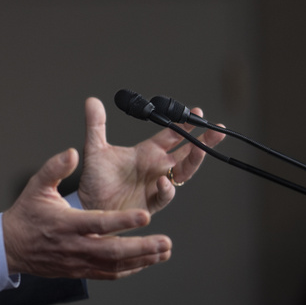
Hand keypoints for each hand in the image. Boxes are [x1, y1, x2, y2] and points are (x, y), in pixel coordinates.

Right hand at [2, 148, 171, 279]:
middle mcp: (74, 245)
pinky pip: (108, 274)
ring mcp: (78, 261)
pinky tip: (145, 263)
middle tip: (164, 241)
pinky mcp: (80, 271)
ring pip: (114, 265)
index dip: (123, 220)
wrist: (10, 246)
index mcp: (66, 223)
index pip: (98, 222)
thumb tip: (72, 153)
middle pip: (112, 251)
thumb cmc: (26, 214)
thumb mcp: (36, 186)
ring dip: (142, 260)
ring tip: (163, 252)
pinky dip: (129, 269)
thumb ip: (55, 168)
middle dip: (141, 247)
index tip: (144, 215)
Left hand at [77, 96, 225, 213]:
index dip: (183, 124)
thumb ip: (95, 125)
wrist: (88, 204)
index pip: (172, 135)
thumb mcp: (95, 148)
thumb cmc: (95, 179)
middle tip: (217, 129)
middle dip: (203, 142)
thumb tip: (92, 100)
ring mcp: (156, 185)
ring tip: (201, 149)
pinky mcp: (150, 203)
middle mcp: (156, 167)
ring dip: (194, 161)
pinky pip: (164, 195)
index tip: (196, 111)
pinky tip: (163, 180)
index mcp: (147, 152)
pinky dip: (166, 189)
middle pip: (187, 153)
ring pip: (183, 172)